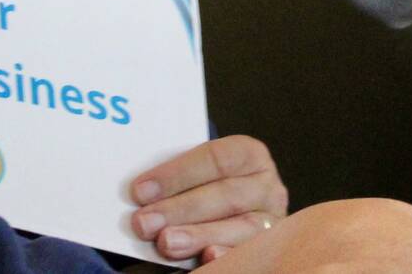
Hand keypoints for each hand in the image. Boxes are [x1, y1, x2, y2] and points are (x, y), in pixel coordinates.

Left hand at [130, 135, 288, 262]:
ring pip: (239, 228)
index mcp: (249, 154)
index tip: (140, 190)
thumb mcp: (196, 174)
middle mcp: (267, 187)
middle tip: (144, 222)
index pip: (215, 158)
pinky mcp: (267, 248)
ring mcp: (271, 220)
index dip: (177, 174)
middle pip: (225, 195)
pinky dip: (226, 256)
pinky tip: (207, 257)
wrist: (225, 207)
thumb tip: (142, 191)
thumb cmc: (204, 187)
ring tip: (166, 242)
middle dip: (181, 209)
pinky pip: (247, 254)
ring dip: (199, 235)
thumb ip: (177, 179)